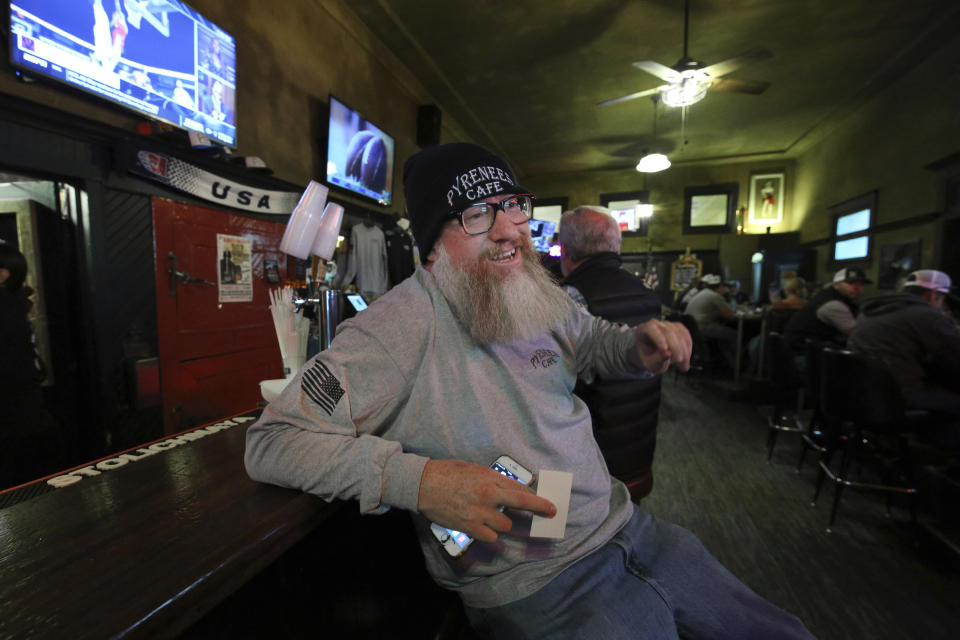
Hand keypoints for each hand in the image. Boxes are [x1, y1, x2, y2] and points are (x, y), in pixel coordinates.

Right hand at [417, 459, 556, 543]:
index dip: (538, 501)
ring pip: (504, 526)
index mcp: (490, 479)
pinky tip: (482, 527)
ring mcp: (479, 514)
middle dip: (531, 510)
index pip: (520, 491)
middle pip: (518, 508)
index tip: (550, 507)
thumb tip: (510, 490)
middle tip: (543, 512)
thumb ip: (493, 480)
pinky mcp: (469, 527)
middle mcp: (488, 497)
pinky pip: (489, 537)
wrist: (424, 484)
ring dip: (501, 523)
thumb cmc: (449, 472)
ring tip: (490, 516)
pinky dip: (489, 533)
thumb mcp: (475, 469)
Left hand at [634, 318, 691, 372]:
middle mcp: (655, 325)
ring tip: (683, 366)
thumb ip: (657, 359)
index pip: (651, 328)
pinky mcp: (678, 328)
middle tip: (679, 361)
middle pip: (668, 331)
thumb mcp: (650, 363)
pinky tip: (686, 359)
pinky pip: (686, 336)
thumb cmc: (648, 359)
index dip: (659, 338)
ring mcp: (667, 325)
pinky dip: (688, 349)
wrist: (653, 356)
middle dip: (676, 347)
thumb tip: (668, 353)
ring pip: (680, 334)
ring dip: (684, 351)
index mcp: (643, 330)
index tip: (665, 350)